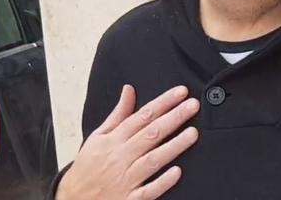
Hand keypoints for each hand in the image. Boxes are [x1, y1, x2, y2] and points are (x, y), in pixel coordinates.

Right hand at [56, 85, 199, 199]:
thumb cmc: (87, 167)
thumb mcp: (98, 136)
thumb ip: (118, 114)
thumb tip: (129, 90)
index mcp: (114, 139)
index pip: (143, 116)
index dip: (163, 102)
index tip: (180, 93)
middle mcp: (121, 156)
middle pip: (151, 133)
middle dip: (174, 117)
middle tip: (193, 105)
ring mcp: (125, 179)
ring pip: (153, 160)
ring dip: (174, 146)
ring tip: (193, 133)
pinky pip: (147, 191)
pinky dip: (161, 182)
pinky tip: (177, 172)